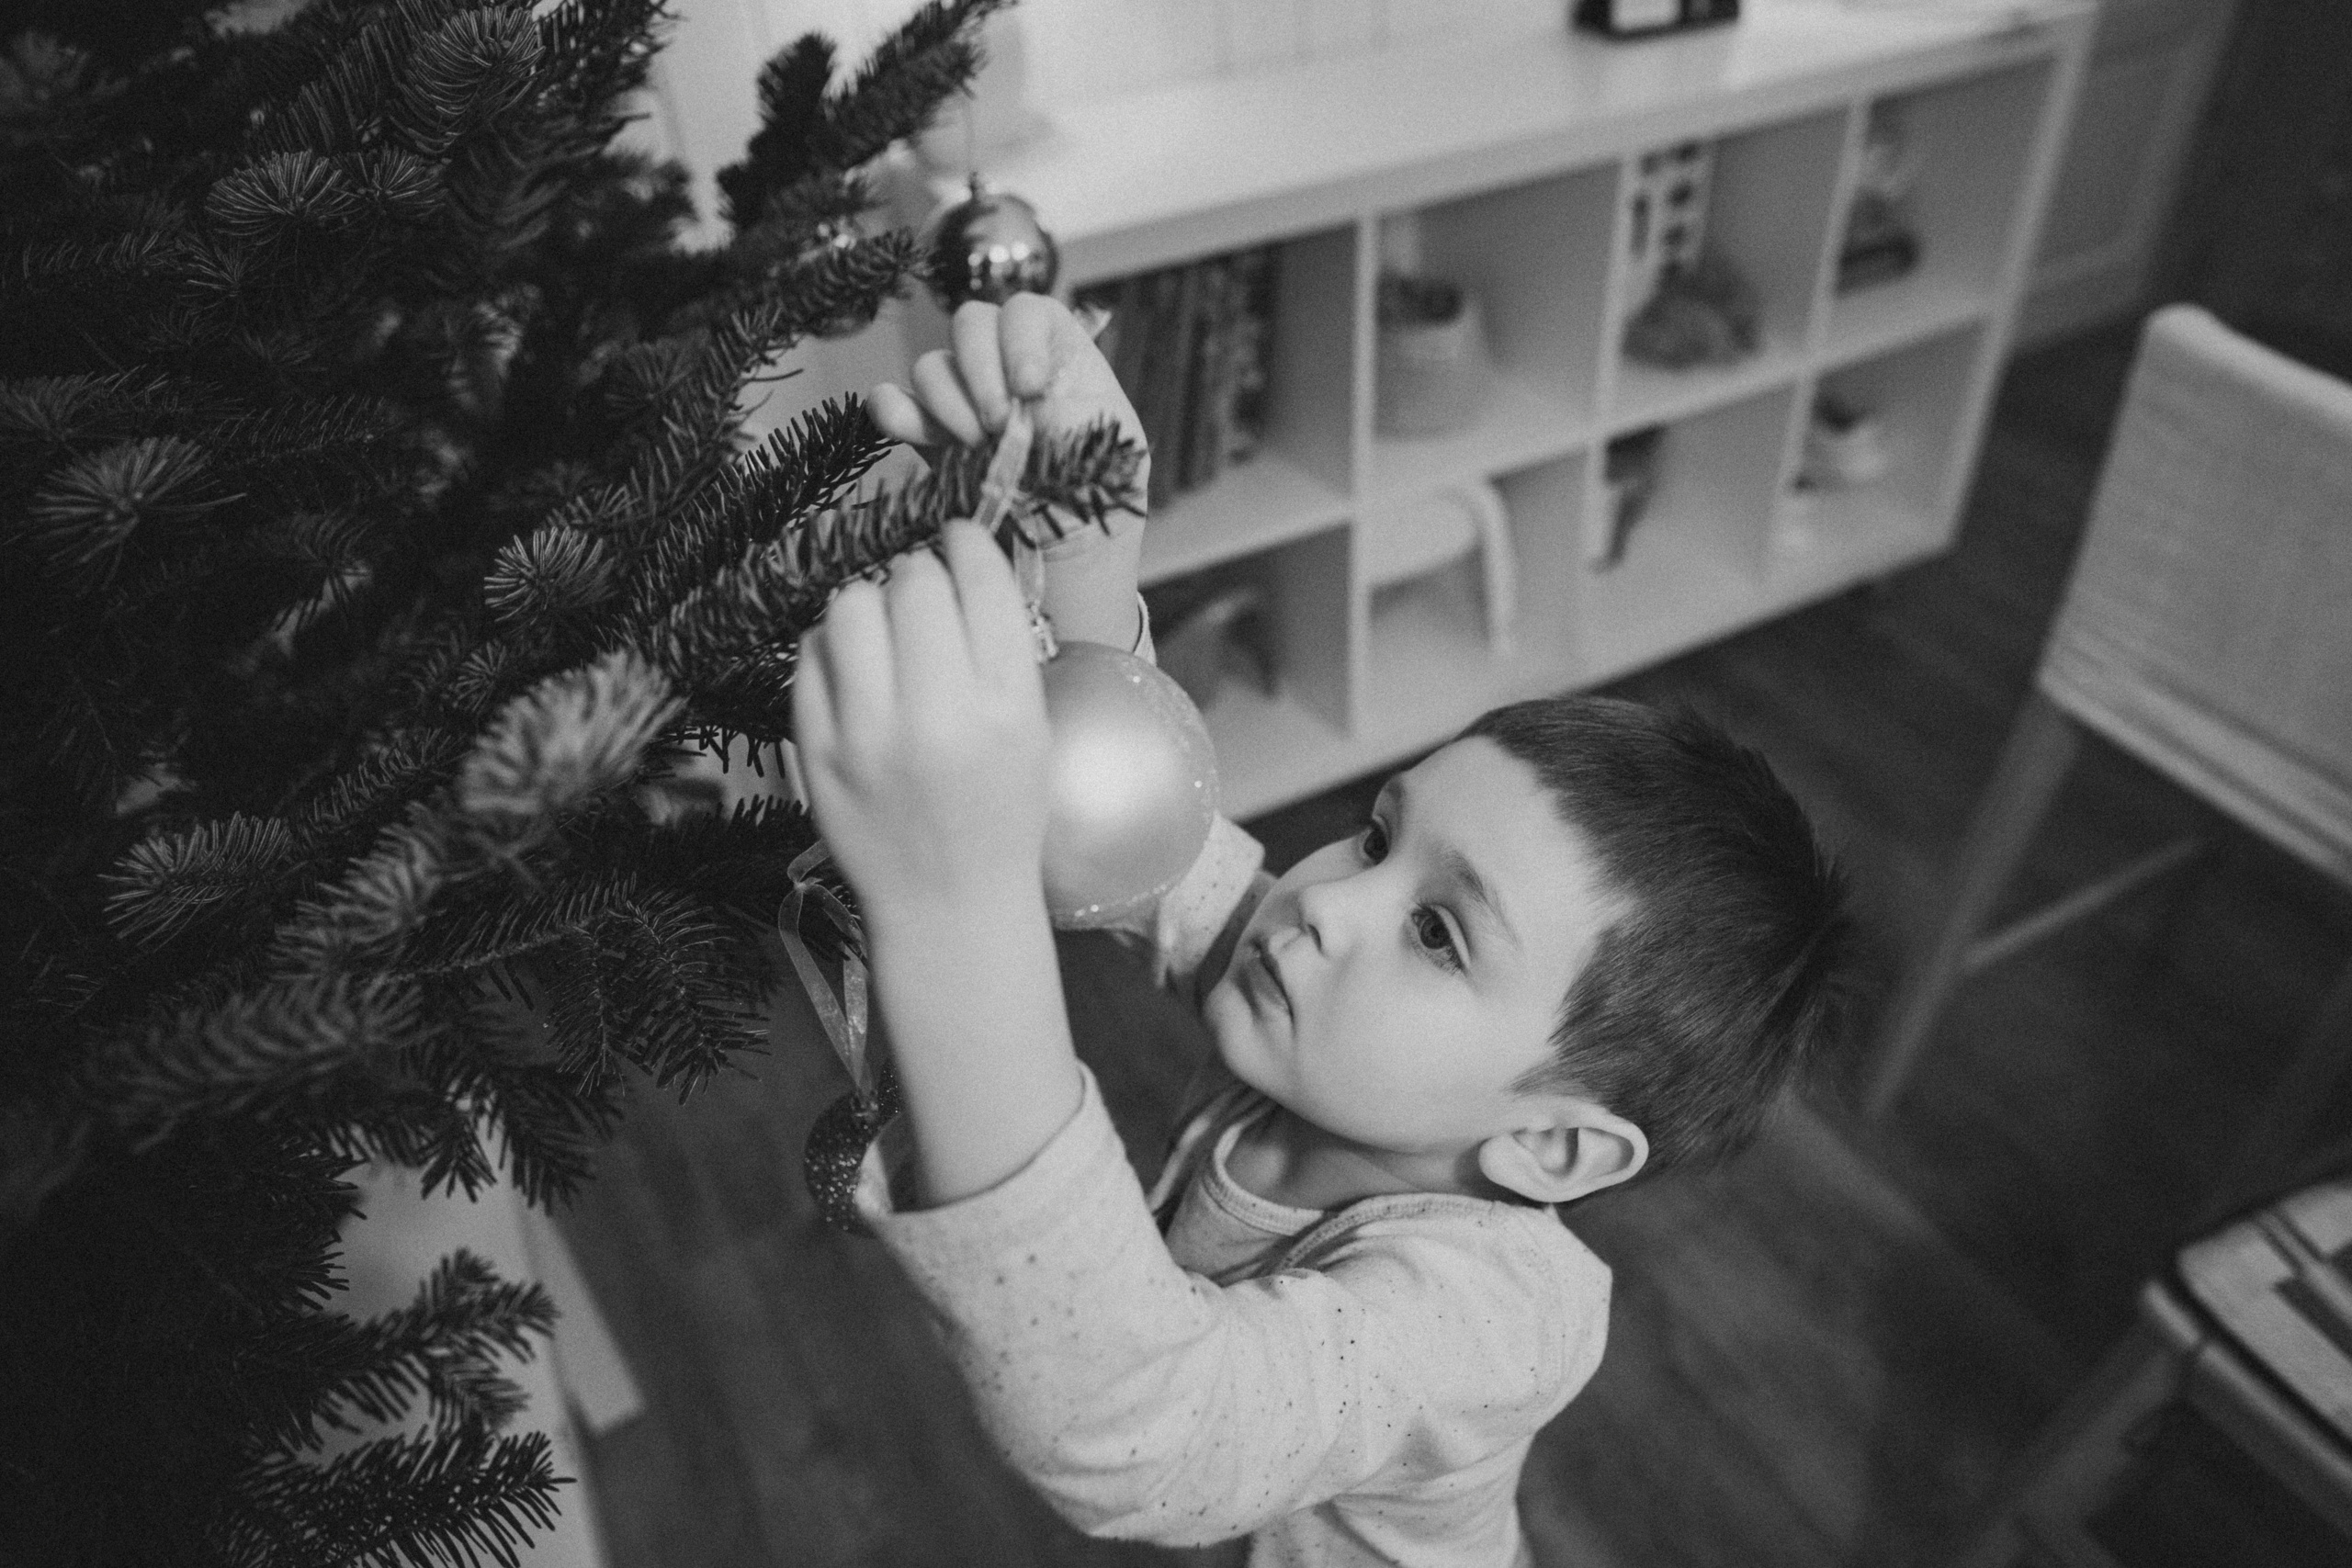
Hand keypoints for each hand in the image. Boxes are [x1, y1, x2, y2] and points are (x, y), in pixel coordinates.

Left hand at [792, 520, 1049, 915]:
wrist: (945, 902)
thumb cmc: (1000, 812)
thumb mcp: (1030, 729)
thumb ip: (1000, 647)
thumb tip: (959, 557)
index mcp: (1006, 709)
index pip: (980, 582)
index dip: (967, 543)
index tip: (959, 536)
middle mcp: (936, 717)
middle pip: (913, 583)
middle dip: (920, 574)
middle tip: (923, 594)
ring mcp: (865, 735)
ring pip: (850, 605)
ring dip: (870, 601)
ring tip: (884, 630)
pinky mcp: (813, 749)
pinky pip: (810, 654)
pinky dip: (833, 646)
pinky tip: (855, 668)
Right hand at [868, 296, 1145, 648]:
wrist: (1062, 579)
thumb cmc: (1099, 515)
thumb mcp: (1110, 461)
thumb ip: (1073, 414)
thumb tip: (1025, 394)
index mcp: (1064, 367)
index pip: (1030, 312)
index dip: (1020, 336)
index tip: (1028, 386)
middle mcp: (1009, 376)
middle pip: (973, 324)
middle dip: (980, 369)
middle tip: (996, 425)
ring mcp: (966, 407)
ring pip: (933, 366)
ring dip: (948, 402)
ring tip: (973, 448)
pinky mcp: (930, 444)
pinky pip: (895, 406)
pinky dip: (896, 411)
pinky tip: (907, 430)